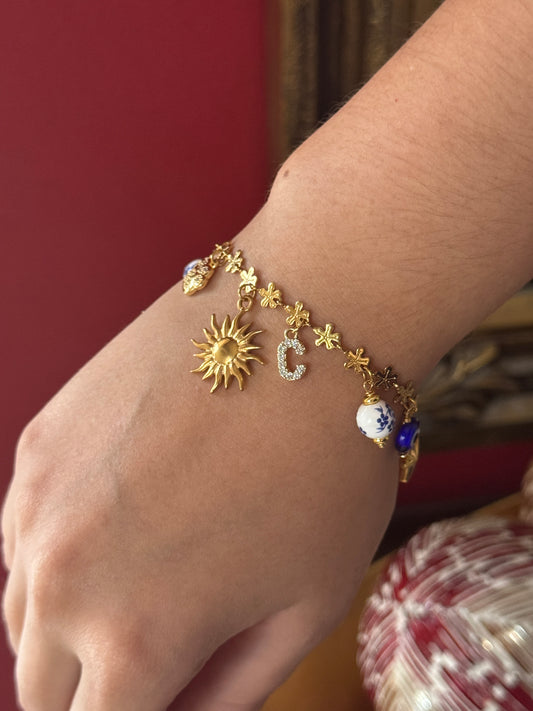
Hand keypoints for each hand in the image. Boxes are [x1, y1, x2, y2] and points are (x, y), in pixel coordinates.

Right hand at [2, 230, 396, 710]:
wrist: (303, 330)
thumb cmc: (326, 469)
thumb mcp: (304, 609)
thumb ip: (228, 692)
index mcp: (138, 636)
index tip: (162, 696)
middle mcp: (64, 576)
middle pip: (43, 690)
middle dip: (94, 692)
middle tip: (156, 659)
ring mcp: (39, 502)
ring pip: (22, 614)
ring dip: (67, 628)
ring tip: (140, 589)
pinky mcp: (39, 443)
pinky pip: (23, 536)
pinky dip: (57, 556)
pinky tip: (120, 522)